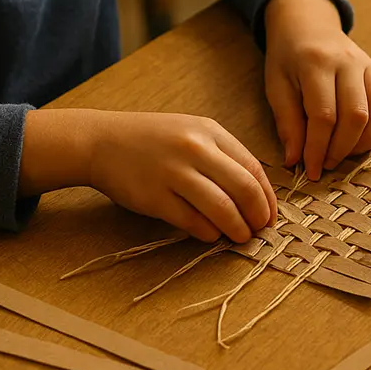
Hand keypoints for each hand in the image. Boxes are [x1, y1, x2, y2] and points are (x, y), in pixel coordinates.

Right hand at [20, 109, 276, 242]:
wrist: (100, 142)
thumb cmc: (154, 141)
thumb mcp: (193, 133)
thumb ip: (224, 158)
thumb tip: (258, 197)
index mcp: (210, 131)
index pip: (253, 169)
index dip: (268, 198)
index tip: (270, 216)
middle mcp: (194, 149)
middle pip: (244, 190)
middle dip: (258, 216)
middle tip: (260, 231)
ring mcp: (173, 172)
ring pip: (222, 209)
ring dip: (238, 229)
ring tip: (240, 238)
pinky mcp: (154, 197)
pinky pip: (193, 222)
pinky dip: (209, 233)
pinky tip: (212, 235)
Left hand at [264, 0, 370, 180]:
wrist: (308, 24)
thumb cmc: (287, 58)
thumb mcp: (276, 86)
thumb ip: (287, 123)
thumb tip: (295, 160)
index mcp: (315, 63)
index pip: (323, 115)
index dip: (317, 148)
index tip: (310, 171)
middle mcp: (347, 62)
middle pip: (355, 116)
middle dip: (341, 149)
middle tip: (324, 165)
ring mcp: (367, 66)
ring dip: (362, 143)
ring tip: (341, 154)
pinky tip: (357, 141)